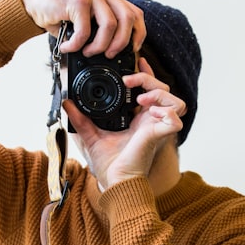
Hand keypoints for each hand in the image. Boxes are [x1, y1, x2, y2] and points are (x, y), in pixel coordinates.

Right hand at [21, 0, 145, 57]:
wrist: (34, 6)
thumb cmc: (60, 15)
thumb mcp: (87, 20)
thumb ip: (102, 28)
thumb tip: (116, 52)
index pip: (135, 14)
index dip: (138, 35)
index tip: (131, 50)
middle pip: (128, 19)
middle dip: (121, 43)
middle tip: (109, 55)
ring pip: (109, 25)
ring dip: (99, 46)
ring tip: (87, 52)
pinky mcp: (78, 0)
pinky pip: (85, 30)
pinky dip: (77, 44)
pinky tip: (67, 47)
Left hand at [64, 57, 185, 188]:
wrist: (114, 182)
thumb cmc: (108, 165)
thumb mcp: (90, 136)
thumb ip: (80, 119)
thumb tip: (67, 104)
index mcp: (138, 119)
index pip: (151, 89)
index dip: (147, 73)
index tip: (137, 62)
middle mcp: (150, 121)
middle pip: (165, 89)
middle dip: (148, 78)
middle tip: (129, 82)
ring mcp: (157, 127)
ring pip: (176, 100)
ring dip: (160, 93)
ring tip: (140, 99)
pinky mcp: (159, 135)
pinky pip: (176, 119)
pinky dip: (167, 112)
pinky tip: (150, 113)